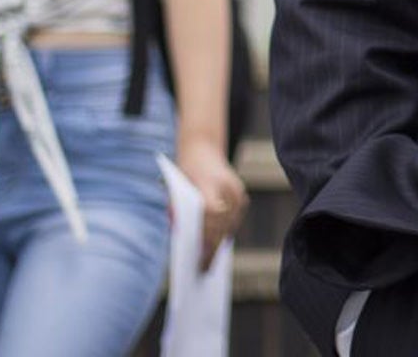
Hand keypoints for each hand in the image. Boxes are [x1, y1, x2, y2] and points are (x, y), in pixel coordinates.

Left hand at [176, 136, 248, 271]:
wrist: (202, 147)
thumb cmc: (183, 173)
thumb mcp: (175, 192)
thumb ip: (180, 214)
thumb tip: (185, 242)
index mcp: (209, 185)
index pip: (212, 216)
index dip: (207, 238)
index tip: (199, 258)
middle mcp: (228, 188)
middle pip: (222, 225)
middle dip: (212, 248)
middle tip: (203, 269)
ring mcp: (237, 191)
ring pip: (230, 224)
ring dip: (220, 241)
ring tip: (209, 263)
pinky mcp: (241, 195)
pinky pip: (233, 219)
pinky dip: (225, 231)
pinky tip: (216, 245)